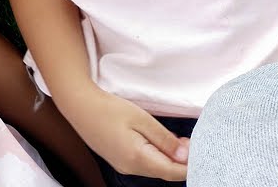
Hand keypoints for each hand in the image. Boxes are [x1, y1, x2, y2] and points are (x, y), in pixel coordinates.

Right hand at [65, 87, 188, 180]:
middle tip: (189, 139)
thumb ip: (164, 139)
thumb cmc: (108, 108)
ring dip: (168, 157)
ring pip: (155, 168)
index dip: (190, 164)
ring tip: (175, 139)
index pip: (173, 172)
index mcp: (137, 158)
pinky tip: (158, 141)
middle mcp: (130, 168)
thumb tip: (184, 156)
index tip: (199, 147)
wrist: (79, 106)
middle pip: (165, 172)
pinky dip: (156, 156)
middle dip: (181, 160)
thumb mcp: (141, 119)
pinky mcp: (119, 160)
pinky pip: (144, 164)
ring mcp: (123, 166)